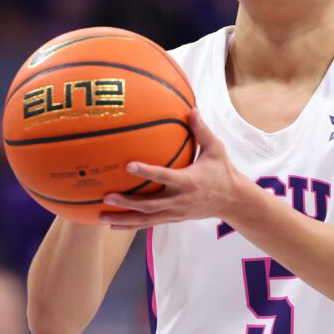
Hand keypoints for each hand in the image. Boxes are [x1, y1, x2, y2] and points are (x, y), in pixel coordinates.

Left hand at [100, 108, 248, 228]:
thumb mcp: (216, 150)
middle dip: (127, 202)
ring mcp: (175, 212)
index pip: (164, 177)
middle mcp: (179, 200)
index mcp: (188, 181)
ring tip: (101, 217)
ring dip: (124, 219)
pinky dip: (131, 225)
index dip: (147, 172)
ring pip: (146, 219)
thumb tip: (191, 108)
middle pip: (149, 204)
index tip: (128, 166)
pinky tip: (113, 224)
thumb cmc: (222, 171)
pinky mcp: (173, 219)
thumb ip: (201, 130)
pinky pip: (149, 223)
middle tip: (106, 196)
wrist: (233, 201)